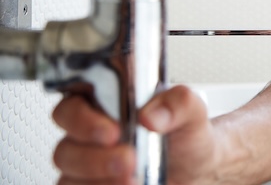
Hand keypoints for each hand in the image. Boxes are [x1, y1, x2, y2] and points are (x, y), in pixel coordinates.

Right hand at [52, 85, 216, 184]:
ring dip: (101, 179)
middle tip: (128, 160)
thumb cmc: (184, 137)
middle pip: (66, 148)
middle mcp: (89, 138)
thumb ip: (178, 103)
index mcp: (105, 106)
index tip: (111, 132)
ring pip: (70, 178)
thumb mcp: (190, 112)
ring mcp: (87, 169)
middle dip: (94, 158)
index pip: (72, 106)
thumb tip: (152, 116)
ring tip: (135, 179)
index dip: (82, 119)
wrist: (196, 172)